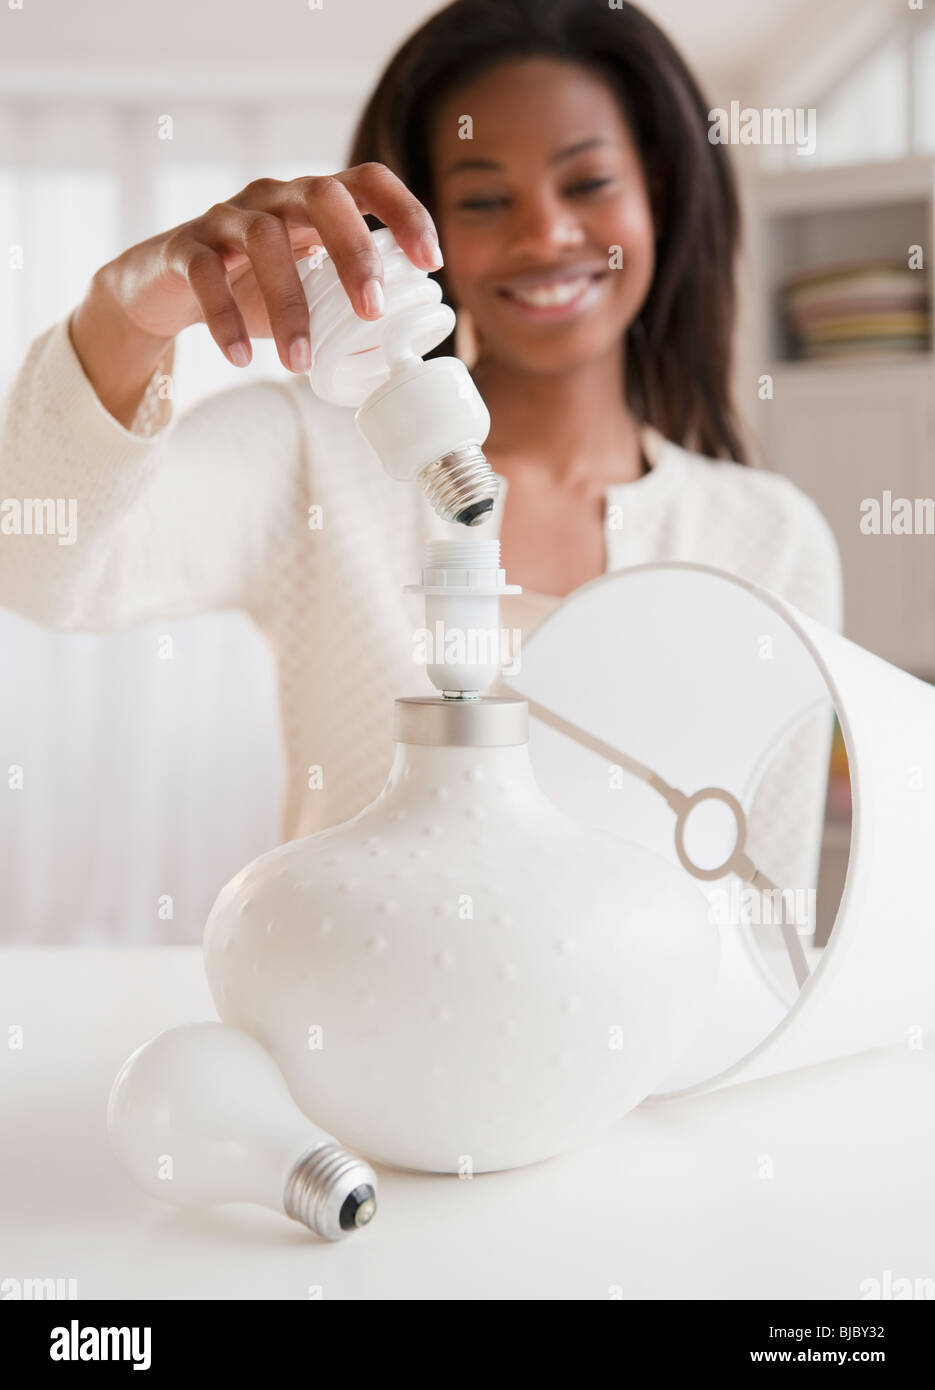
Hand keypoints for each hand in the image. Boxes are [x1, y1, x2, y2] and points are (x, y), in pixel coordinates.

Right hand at [93, 165, 442, 372]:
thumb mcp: (306, 296)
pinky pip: (206, 274)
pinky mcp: (184, 247)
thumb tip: (393, 359)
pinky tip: (242, 358)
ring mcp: (226, 216)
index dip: (405, 213)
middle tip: (371, 313)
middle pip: (322, 196)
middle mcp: (273, 197)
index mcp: (313, 204)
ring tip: (300, 364)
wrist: (164, 289)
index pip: (368, 182)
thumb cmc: (250, 290)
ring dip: (289, 306)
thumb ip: (346, 313)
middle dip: (354, 252)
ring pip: (264, 240)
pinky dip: (226, 319)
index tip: (431, 261)